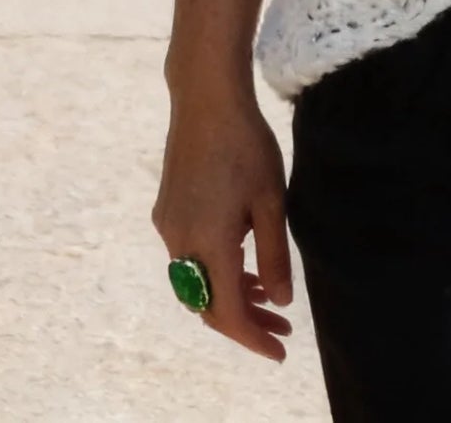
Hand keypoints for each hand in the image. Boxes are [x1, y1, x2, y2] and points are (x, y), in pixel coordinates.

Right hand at [152, 89, 294, 361]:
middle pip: (208, 303)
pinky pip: (189, 258)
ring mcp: (168, 227)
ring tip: (269, 299)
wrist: (206, 100)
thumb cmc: (247, 144)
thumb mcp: (272, 200)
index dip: (253, 336)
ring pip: (197, 282)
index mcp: (208, 243)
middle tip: (283, 327)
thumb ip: (274, 254)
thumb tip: (281, 299)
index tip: (281, 350)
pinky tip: (243, 263)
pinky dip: (216, 271)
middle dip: (245, 321)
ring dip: (230, 296)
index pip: (228, 312)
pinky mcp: (167, 212)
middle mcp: (179, 243)